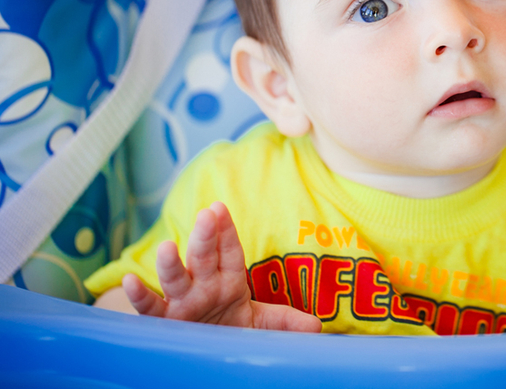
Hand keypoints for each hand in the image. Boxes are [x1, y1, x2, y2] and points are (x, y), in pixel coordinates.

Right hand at [121, 201, 320, 331]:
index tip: (221, 209)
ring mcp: (182, 302)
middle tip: (206, 214)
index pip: (229, 251)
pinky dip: (139, 296)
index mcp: (228, 279)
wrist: (207, 353)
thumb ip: (286, 322)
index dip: (226, 232)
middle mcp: (203, 285)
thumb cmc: (231, 329)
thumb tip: (318, 328)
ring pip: (175, 278)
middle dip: (205, 236)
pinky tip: (130, 280)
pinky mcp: (165, 322)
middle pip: (204, 257)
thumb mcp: (261, 325)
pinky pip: (150, 308)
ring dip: (171, 263)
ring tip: (168, 246)